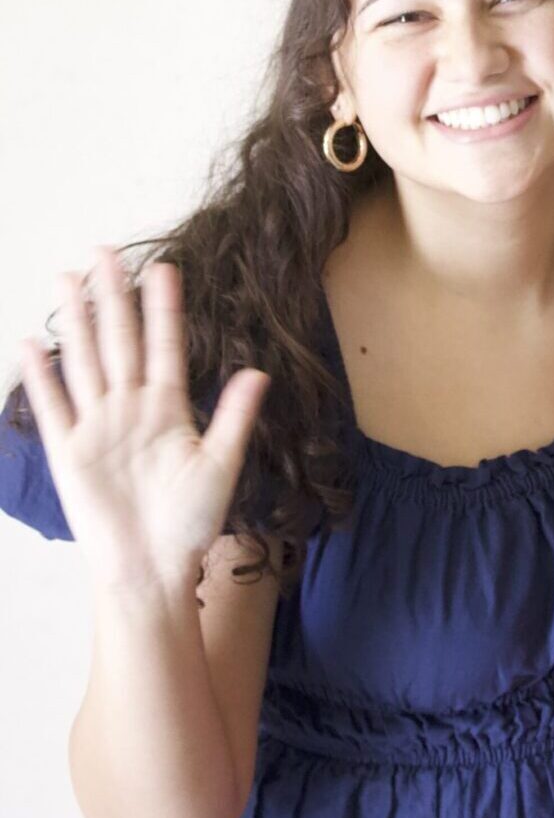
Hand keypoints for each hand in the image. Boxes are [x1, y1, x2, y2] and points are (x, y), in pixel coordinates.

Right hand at [17, 248, 268, 594]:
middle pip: (120, 341)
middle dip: (114, 297)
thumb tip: (257, 372)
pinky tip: (32, 343)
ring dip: (77, 322)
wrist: (154, 566)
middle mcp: (131, 409)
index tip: (165, 269)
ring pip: (85, 361)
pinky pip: (53, 406)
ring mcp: (98, 427)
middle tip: (107, 251)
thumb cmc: (192, 520)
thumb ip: (232, 415)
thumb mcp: (221, 464)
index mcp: (169, 409)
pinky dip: (41, 376)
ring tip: (69, 279)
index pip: (166, 346)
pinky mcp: (70, 452)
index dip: (164, 309)